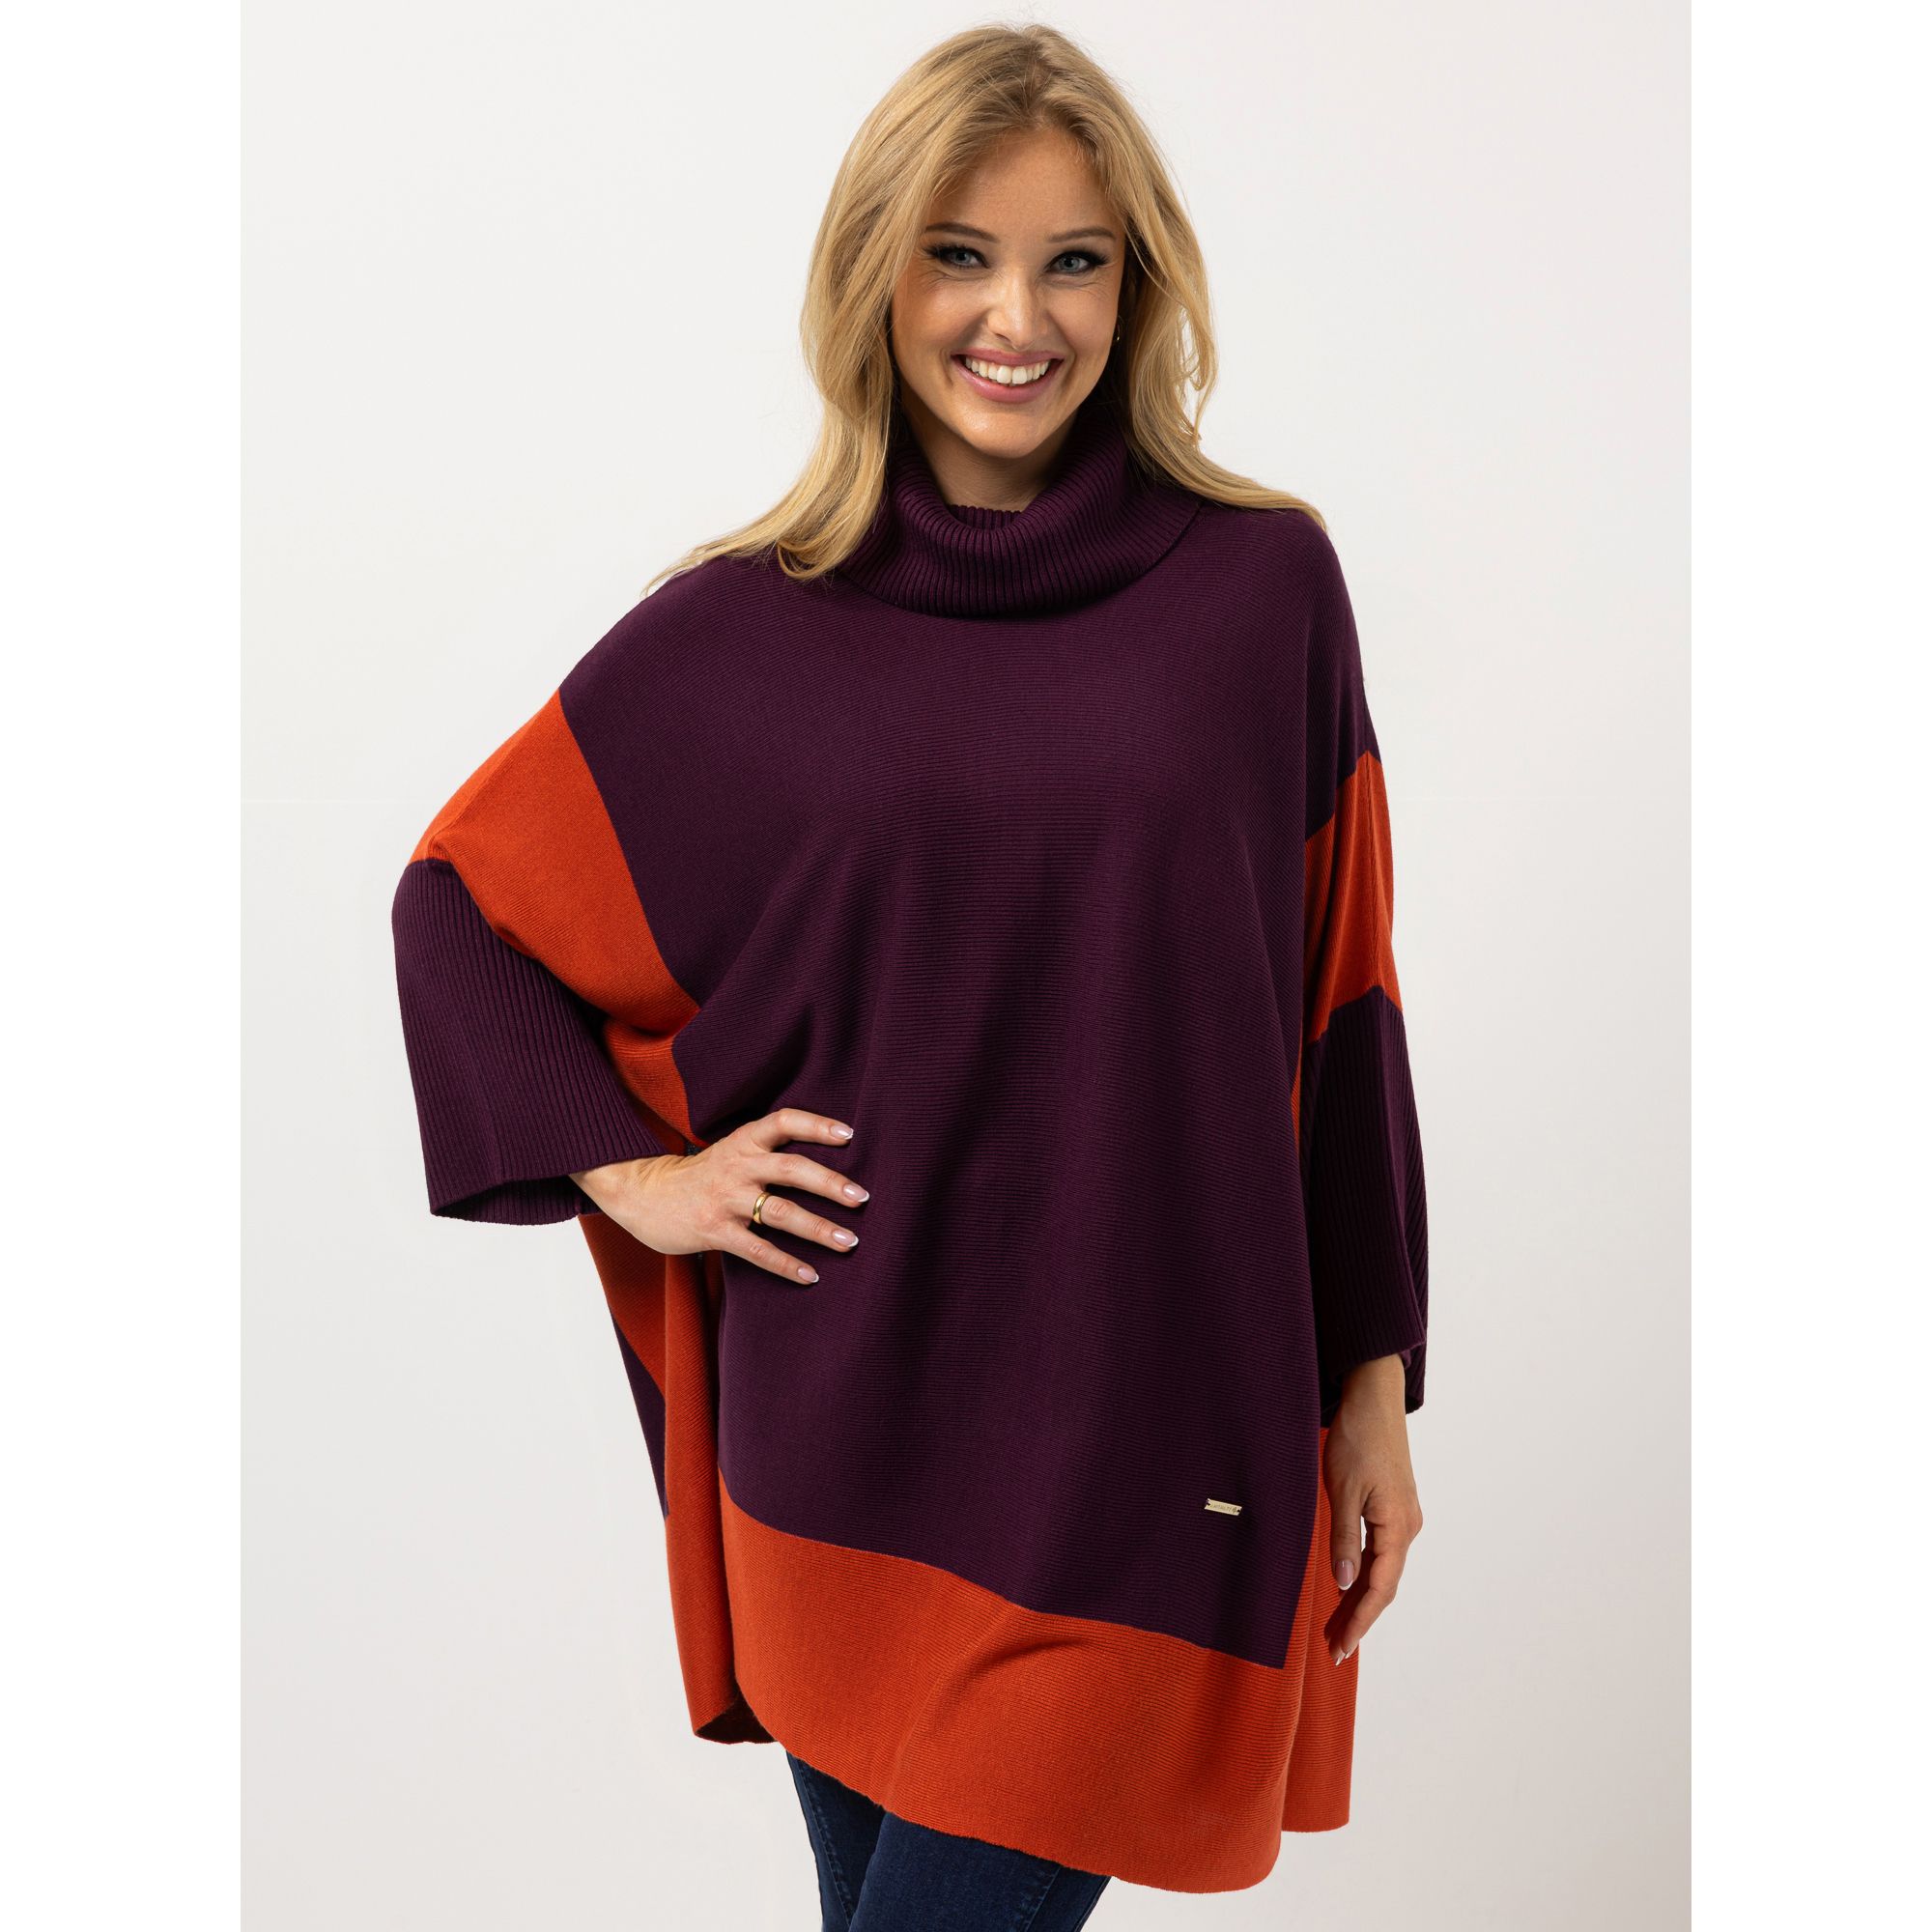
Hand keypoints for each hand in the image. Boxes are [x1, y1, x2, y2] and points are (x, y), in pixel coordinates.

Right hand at [570, 1108, 867, 1283]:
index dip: (817, 1125)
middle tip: (862, 1198)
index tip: (849, 1134)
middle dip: (830, 1183)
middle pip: (791, 1168)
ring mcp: (725, 1199)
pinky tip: (811, 1275)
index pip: (783, 1121)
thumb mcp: (730, 1152)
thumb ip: (766, 1154)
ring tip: (850, 1242)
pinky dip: (786, 1264)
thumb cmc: (700, 1175)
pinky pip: (757, 1249)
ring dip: (819, 1228)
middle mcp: (737, 1166)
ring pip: (780, 1212)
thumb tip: (823, 1167)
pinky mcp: (714, 1230)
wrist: (642, 1193)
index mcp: (743, 1141)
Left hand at [1323, 1353, 1423, 1664]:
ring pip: (1382, 1569)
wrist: (1374, 1396)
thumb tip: (1342, 1583)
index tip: (1341, 1648)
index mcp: (1398, 1526)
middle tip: (1334, 1649)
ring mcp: (1402, 1517)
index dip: (1360, 1621)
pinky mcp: (1392, 1506)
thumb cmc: (1359, 1437)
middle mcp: (1407, 1526)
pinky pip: (1380, 1551)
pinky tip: (1346, 1585)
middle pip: (1384, 1584)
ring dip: (1360, 1598)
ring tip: (1335, 1628)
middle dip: (1359, 1618)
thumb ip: (1343, 1537)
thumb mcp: (1343, 1489)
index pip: (1380, 1588)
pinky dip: (1363, 1573)